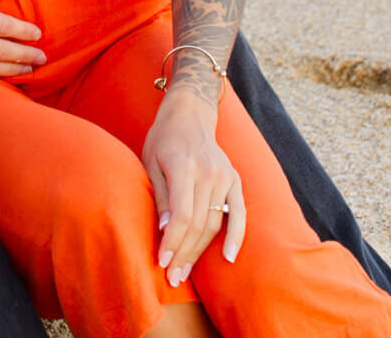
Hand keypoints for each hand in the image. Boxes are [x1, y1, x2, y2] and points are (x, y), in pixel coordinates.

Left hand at [143, 90, 245, 283]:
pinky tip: (229, 257)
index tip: (162, 262)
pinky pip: (239, 213)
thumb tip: (165, 231)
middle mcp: (208, 171)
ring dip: (201, 251)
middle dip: (184, 254)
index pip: (182, 215)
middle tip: (173, 278)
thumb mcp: (151, 161)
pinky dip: (236, 236)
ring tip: (186, 271)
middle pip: (199, 223)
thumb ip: (160, 196)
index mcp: (183, 165)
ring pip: (215, 222)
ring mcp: (224, 175)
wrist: (190, 113)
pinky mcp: (234, 179)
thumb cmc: (163, 138)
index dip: (172, 242)